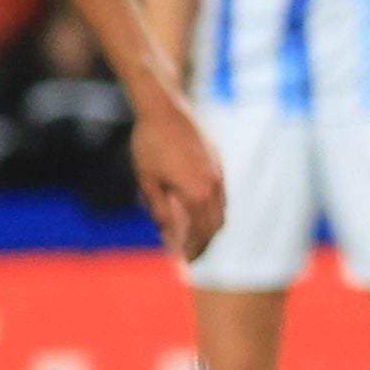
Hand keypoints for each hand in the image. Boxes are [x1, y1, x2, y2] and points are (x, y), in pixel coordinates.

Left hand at [126, 85, 224, 262]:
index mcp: (196, 192)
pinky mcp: (216, 162)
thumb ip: (160, 209)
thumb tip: (167, 234)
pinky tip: (197, 209)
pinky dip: (211, 208)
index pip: (200, 231)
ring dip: (209, 225)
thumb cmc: (150, 144)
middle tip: (192, 254)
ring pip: (221, 209)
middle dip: (205, 241)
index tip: (185, 260)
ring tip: (195, 235)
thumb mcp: (148, 181)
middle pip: (215, 224)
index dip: (192, 248)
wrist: (164, 108)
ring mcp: (218, 172)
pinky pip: (220, 194)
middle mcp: (213, 185)